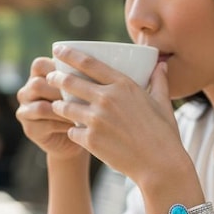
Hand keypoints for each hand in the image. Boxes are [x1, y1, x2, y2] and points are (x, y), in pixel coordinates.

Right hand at [16, 56, 86, 162]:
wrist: (80, 137)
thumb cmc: (86, 106)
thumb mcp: (84, 88)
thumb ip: (81, 76)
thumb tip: (97, 64)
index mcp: (38, 76)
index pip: (40, 65)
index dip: (57, 69)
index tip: (80, 75)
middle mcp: (27, 91)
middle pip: (37, 85)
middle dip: (61, 92)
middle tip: (85, 96)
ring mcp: (26, 110)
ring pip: (41, 106)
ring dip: (64, 110)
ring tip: (84, 112)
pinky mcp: (30, 129)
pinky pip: (45, 124)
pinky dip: (64, 124)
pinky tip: (79, 125)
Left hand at [46, 47, 184, 184]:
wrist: (159, 165)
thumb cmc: (164, 134)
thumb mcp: (162, 103)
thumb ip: (159, 81)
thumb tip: (161, 64)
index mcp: (123, 85)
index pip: (89, 63)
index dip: (69, 54)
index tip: (57, 49)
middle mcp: (106, 99)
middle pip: (69, 82)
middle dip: (55, 78)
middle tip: (50, 77)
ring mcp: (96, 120)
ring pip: (65, 107)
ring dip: (59, 106)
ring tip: (57, 106)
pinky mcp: (90, 140)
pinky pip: (72, 132)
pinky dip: (73, 132)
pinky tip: (75, 133)